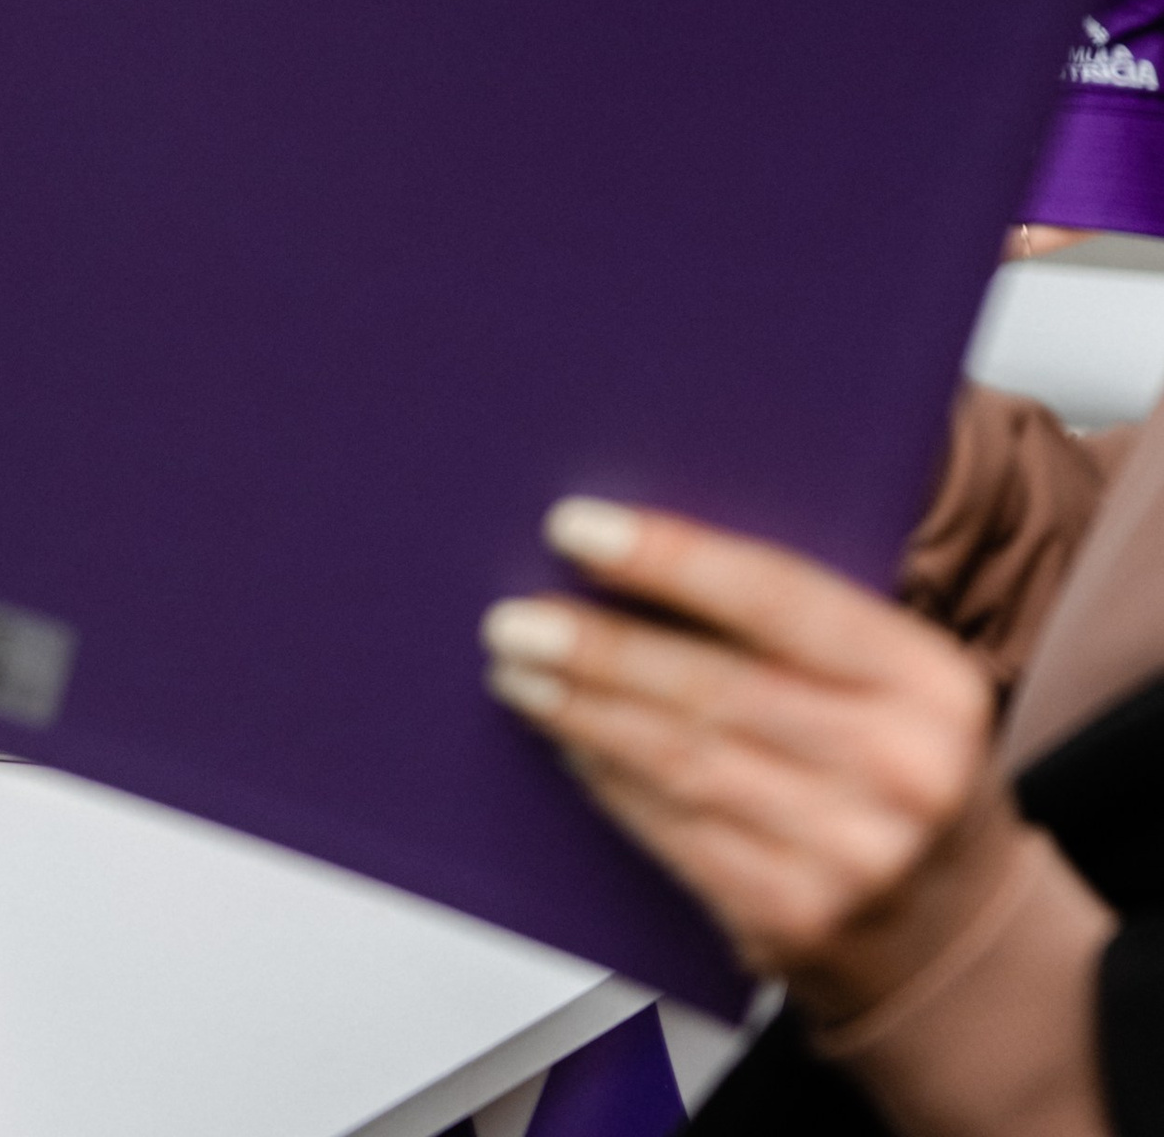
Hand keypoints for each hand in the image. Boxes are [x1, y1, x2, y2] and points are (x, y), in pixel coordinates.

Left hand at [482, 496, 999, 1012]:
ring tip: (518, 671)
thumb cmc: (902, 776)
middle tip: (512, 616)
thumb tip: (639, 554)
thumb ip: (801, 622)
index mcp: (931, 682)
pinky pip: (675, 832)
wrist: (956, 940)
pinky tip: (567, 744)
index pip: (780, 597)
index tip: (575, 528)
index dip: (670, 557)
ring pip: (682, 761)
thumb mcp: (896, 687)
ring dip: (583, 711)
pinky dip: (609, 781)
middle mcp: (903, 771)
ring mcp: (851, 855)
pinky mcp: (795, 921)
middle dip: (599, 646)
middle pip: (715, 686)